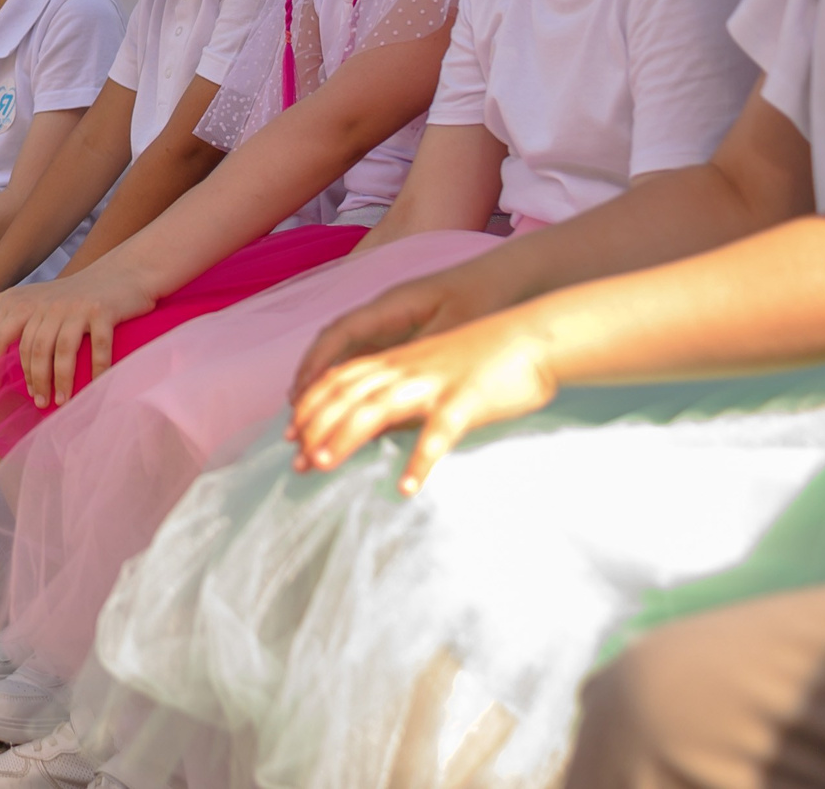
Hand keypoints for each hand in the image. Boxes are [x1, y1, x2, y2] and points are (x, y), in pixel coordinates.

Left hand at [0, 271, 153, 409]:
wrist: (119, 274)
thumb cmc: (72, 298)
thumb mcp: (34, 300)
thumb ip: (5, 317)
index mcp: (22, 299)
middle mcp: (45, 303)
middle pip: (28, 346)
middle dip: (29, 378)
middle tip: (34, 400)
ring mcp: (74, 307)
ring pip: (59, 350)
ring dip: (58, 381)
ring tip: (58, 401)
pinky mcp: (102, 311)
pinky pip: (98, 347)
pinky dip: (97, 369)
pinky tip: (94, 386)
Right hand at [288, 266, 508, 401]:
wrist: (511, 278)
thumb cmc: (486, 297)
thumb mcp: (458, 326)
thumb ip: (425, 357)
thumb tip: (395, 395)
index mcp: (392, 305)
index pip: (340, 333)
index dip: (316, 364)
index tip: (300, 396)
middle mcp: (383, 315)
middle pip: (333, 347)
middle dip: (309, 381)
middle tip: (293, 421)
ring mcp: (392, 327)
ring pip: (346, 358)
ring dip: (324, 387)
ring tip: (305, 422)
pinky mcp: (405, 342)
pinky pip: (367, 365)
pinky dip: (350, 388)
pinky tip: (344, 415)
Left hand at [288, 310, 559, 494]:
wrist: (535, 336)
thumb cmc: (485, 357)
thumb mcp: (432, 367)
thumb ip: (402, 389)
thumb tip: (374, 422)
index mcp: (399, 360)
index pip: (341, 378)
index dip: (312, 405)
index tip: (290, 434)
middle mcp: (408, 368)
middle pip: (348, 394)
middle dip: (317, 427)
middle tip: (296, 462)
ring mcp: (435, 383)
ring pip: (378, 407)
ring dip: (346, 436)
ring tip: (323, 466)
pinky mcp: (467, 400)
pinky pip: (439, 432)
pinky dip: (420, 460)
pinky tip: (405, 488)